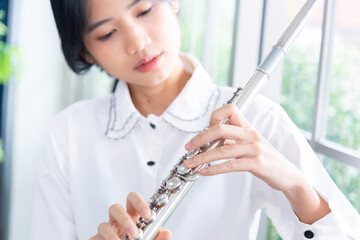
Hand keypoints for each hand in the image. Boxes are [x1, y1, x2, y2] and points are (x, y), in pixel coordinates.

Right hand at [90, 192, 171, 239]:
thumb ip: (157, 237)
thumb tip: (167, 233)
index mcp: (133, 217)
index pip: (133, 201)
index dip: (140, 204)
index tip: (148, 215)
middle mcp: (118, 222)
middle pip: (115, 208)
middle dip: (124, 219)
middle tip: (134, 233)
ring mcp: (107, 231)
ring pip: (103, 224)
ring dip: (112, 234)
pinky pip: (96, 238)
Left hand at [184, 104, 303, 192]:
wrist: (286, 175)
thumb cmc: (264, 159)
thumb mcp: (248, 144)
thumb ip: (231, 140)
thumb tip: (208, 142)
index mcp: (247, 127)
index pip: (230, 109)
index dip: (214, 117)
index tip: (203, 132)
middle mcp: (250, 134)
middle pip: (220, 128)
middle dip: (200, 138)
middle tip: (188, 148)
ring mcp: (254, 148)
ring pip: (222, 150)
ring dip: (202, 157)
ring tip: (191, 164)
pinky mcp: (257, 163)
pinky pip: (231, 165)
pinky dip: (215, 169)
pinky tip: (205, 172)